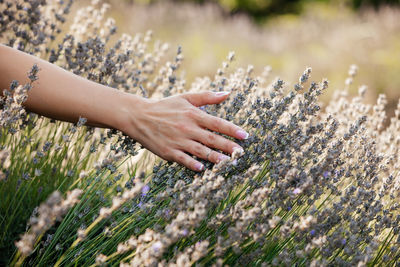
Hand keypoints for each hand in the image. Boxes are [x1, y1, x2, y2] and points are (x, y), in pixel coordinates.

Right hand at [120, 91, 248, 171]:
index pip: (217, 123)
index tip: (245, 135)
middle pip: (212, 139)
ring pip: (200, 151)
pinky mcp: (169, 151)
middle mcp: (187, 128)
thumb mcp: (185, 98)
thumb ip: (207, 97)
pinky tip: (202, 169)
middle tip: (241, 153)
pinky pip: (183, 159)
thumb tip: (227, 93)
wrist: (139, 116)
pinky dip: (193, 164)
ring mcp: (178, 141)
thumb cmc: (164, 106)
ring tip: (228, 163)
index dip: (232, 130)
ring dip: (215, 157)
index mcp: (193, 115)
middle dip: (228, 146)